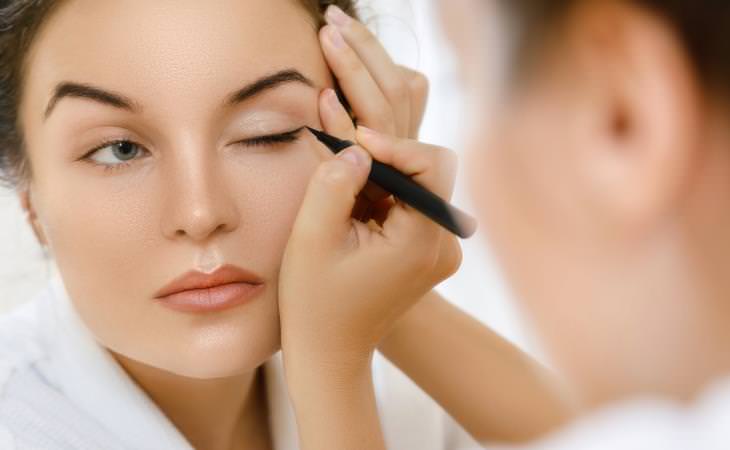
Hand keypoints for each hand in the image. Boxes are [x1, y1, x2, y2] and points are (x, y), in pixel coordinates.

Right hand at [279, 4, 462, 366]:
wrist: (331, 352)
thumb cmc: (315, 305)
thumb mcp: (311, 243)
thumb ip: (332, 186)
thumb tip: (355, 140)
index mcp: (422, 243)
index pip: (431, 165)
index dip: (392, 142)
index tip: (351, 137)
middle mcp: (442, 240)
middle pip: (429, 160)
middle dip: (386, 126)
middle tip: (349, 86)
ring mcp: (435, 242)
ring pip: (418, 171)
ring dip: (382, 142)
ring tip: (344, 103)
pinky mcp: (420, 240)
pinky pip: (408, 189)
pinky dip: (382, 167)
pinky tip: (352, 143)